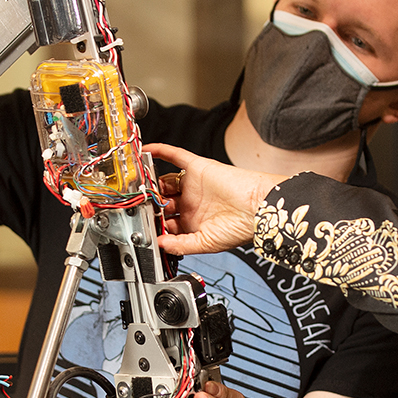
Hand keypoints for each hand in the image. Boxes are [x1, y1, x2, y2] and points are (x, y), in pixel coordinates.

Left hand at [147, 143, 286, 255]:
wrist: (259, 209)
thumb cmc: (242, 228)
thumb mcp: (206, 243)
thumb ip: (181, 245)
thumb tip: (160, 245)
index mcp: (193, 222)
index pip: (166, 222)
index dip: (154, 224)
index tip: (143, 227)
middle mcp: (191, 203)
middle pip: (162, 201)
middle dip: (151, 204)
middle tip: (139, 205)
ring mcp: (193, 185)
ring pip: (165, 180)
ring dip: (151, 182)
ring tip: (139, 185)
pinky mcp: (197, 167)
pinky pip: (175, 156)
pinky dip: (160, 151)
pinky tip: (146, 151)